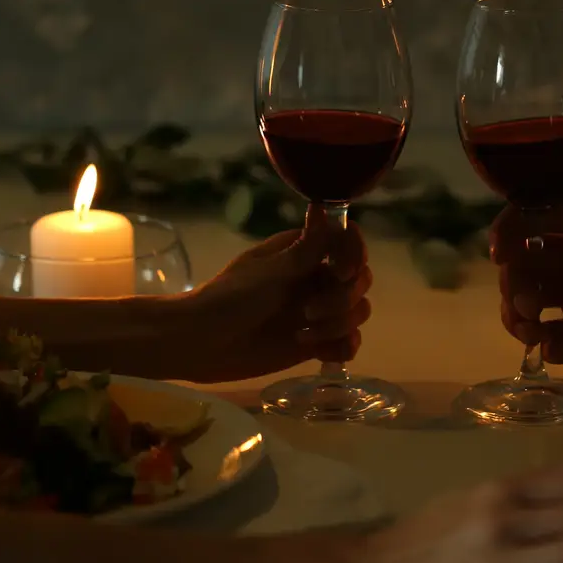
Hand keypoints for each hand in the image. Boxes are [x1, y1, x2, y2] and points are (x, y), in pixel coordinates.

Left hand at [171, 206, 370, 382]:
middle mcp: (316, 278)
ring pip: (357, 311)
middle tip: (309, 311)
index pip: (348, 243)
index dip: (354, 256)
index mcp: (304, 252)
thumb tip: (329, 211)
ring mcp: (318, 311)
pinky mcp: (316, 342)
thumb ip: (308, 248)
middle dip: (343, 298)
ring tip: (304, 334)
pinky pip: (348, 342)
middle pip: (360, 280)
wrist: (203, 343)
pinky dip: (341, 347)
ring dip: (338, 324)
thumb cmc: (230, 299)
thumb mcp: (270, 272)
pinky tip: (316, 351)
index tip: (341, 271)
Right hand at [491, 151, 562, 398]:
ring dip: (520, 315)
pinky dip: (547, 345)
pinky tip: (559, 351)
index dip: (511, 230)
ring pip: (531, 302)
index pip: (538, 219)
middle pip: (526, 264)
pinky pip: (552, 338)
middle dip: (514, 282)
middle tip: (525, 306)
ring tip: (531, 332)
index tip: (497, 253)